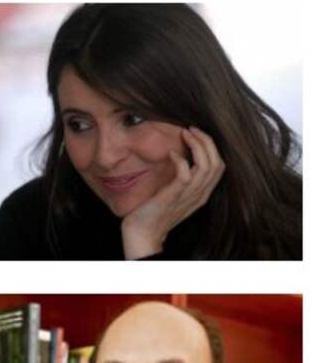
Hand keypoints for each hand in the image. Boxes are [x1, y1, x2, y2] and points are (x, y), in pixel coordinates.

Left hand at [121, 126, 224, 258]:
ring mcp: (189, 196)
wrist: (143, 233)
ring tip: (185, 134)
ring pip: (207, 166)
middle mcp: (200, 194)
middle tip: (191, 129)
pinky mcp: (174, 196)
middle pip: (218, 162)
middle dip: (207, 141)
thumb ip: (182, 178)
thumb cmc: (154, 211)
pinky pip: (186, 174)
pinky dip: (181, 160)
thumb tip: (180, 156)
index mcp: (202, 193)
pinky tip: (171, 154)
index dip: (211, 146)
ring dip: (197, 145)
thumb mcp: (174, 193)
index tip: (196, 134)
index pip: (220, 166)